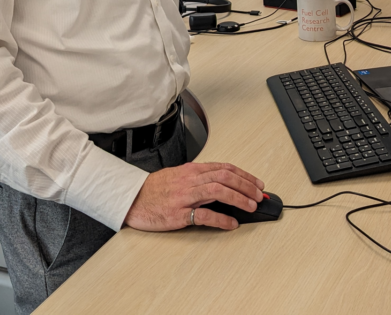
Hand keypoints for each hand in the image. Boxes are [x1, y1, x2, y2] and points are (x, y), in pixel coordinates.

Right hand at [123, 162, 264, 230]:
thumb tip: (223, 185)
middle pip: (225, 177)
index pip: (225, 168)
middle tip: (259, 195)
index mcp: (192, 170)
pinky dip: (221, 219)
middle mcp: (191, 180)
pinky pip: (204, 215)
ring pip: (218, 191)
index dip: (244, 175)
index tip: (257, 183)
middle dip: (246, 186)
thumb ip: (200, 179)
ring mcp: (185, 196)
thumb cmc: (154, 189)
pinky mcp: (179, 214)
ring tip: (251, 206)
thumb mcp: (179, 176)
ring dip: (239, 198)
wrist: (132, 199)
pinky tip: (231, 223)